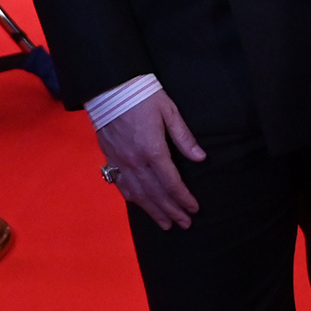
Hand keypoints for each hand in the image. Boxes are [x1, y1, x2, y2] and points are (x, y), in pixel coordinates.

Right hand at [94, 91, 206, 230]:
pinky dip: (133, 199)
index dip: (183, 198)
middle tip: (185, 224)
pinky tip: (141, 206)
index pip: (172, 182)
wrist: (109, 86)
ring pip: (138, 195)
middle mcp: (136, 161)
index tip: (194, 209)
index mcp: (153, 150)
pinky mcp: (109, 158)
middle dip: (172, 211)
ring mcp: (120, 162)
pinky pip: (121, 186)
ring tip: (166, 225)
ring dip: (154, 211)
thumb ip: (184, 137)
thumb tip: (201, 158)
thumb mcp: (169, 110)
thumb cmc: (143, 95)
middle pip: (156, 194)